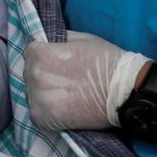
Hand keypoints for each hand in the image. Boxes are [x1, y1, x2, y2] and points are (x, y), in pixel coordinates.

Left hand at [24, 31, 150, 130]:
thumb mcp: (79, 38)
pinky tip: (63, 109)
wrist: (126, 91)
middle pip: (30, 73)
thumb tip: (47, 42)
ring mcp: (38, 97)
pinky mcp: (44, 118)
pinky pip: (37, 114)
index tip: (56, 63)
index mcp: (40, 53)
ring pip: (32, 94)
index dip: (44, 57)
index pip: (30, 52)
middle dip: (43, 75)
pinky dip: (47, 113)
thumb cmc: (106, 60)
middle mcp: (34, 74)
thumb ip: (57, 40)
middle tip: (63, 81)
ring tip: (64, 96)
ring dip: (44, 95)